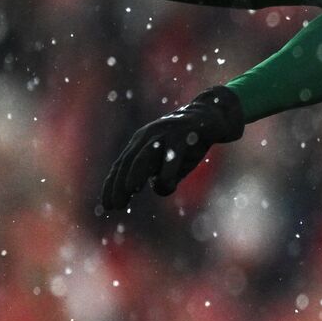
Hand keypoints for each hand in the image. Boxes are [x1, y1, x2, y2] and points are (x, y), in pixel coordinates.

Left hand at [101, 86, 245, 210]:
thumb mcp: (173, 161)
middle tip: (116, 205)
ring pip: (145, 154)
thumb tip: (159, 187)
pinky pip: (173, 153)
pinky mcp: (184, 132)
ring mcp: (165, 132)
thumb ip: (165, 174)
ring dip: (135, 173)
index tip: (108, 206)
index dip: (112, 185)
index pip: (122, 165)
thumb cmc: (190, 142)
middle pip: (128, 161)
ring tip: (130, 190)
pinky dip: (168, 170)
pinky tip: (167, 186)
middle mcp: (149, 135)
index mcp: (141, 142)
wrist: (212, 114)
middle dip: (119, 184)